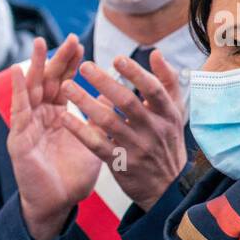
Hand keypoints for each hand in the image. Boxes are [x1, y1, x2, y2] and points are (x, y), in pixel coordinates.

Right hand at [7, 35, 101, 239]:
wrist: (56, 205)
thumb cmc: (71, 178)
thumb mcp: (93, 144)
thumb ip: (100, 122)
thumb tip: (117, 98)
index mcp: (57, 117)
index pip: (63, 83)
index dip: (71, 65)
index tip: (80, 45)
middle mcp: (41, 117)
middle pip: (48, 81)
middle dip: (57, 59)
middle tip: (69, 38)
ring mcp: (28, 126)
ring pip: (31, 89)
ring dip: (34, 66)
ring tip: (39, 43)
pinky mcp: (18, 138)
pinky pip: (18, 110)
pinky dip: (17, 90)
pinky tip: (17, 71)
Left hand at [60, 51, 186, 211]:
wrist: (167, 187)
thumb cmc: (167, 142)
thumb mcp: (175, 112)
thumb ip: (167, 82)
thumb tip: (156, 52)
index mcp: (168, 114)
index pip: (154, 90)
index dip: (136, 73)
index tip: (116, 58)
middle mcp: (153, 130)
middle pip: (127, 102)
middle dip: (104, 82)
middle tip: (84, 67)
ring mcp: (136, 148)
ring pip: (108, 122)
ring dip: (85, 102)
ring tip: (66, 87)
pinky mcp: (120, 163)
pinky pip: (96, 144)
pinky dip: (80, 131)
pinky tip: (64, 118)